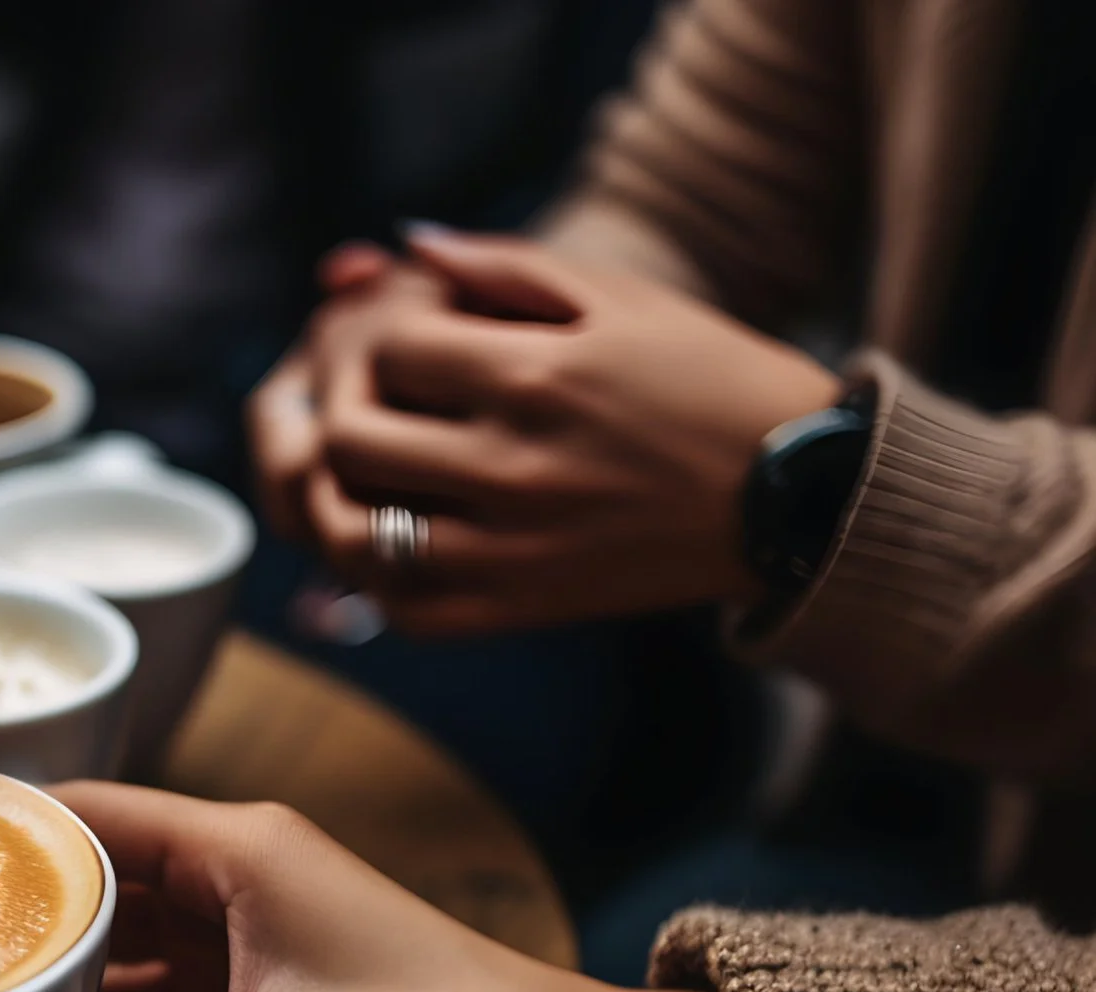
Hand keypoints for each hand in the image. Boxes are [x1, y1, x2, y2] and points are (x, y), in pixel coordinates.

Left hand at [275, 229, 840, 633]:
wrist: (799, 492)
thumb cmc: (707, 378)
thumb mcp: (623, 296)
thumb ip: (506, 263)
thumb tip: (409, 243)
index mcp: (538, 374)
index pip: (388, 348)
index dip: (376, 334)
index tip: (400, 339)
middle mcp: (516, 466)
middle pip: (349, 438)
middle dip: (335, 407)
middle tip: (359, 400)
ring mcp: (514, 548)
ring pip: (355, 532)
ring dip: (334, 496)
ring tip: (357, 470)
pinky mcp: (525, 607)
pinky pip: (408, 608)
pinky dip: (377, 577)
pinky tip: (393, 536)